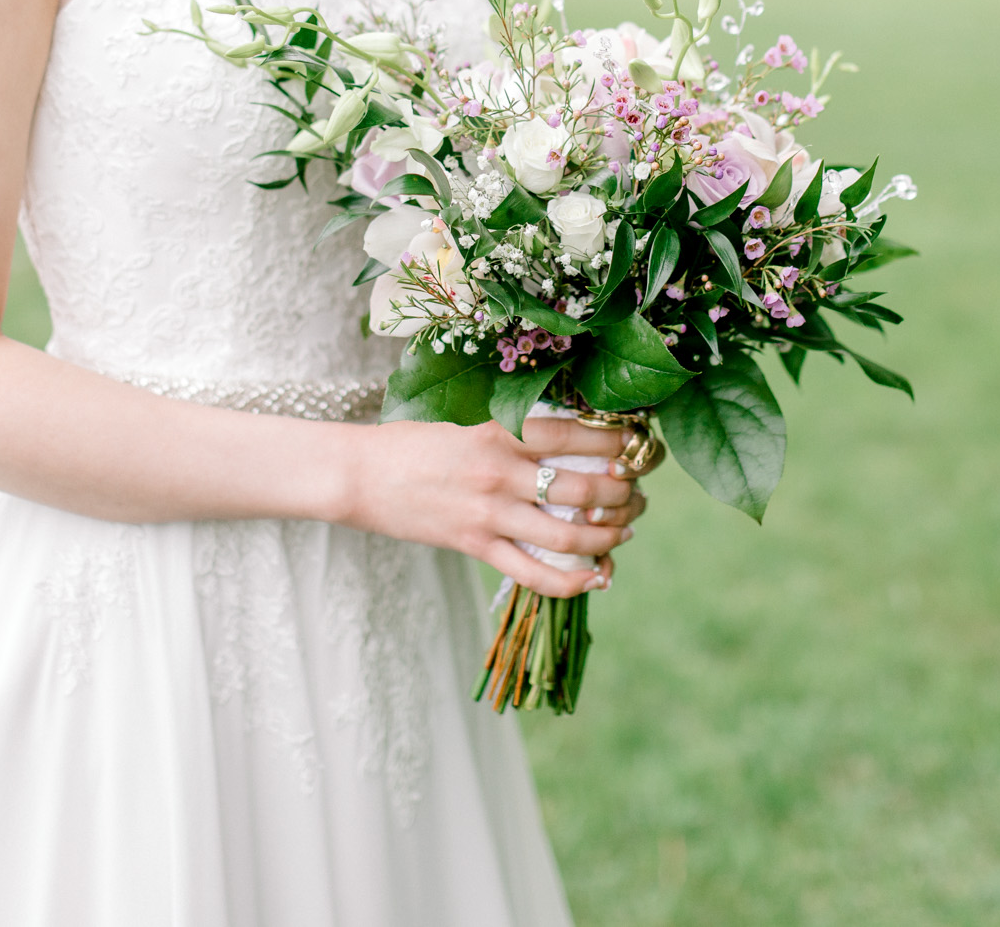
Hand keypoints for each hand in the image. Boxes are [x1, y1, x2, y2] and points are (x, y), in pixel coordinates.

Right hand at [338, 417, 648, 598]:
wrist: (359, 474)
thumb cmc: (412, 440)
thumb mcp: (464, 418)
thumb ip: (511, 425)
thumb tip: (568, 433)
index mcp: (499, 429)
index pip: (578, 435)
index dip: (620, 443)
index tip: (640, 446)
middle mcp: (500, 471)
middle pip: (584, 487)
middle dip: (625, 494)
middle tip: (639, 494)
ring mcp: (488, 513)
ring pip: (568, 535)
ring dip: (608, 535)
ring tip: (625, 530)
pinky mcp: (475, 545)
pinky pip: (534, 573)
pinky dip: (573, 581)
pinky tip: (597, 576)